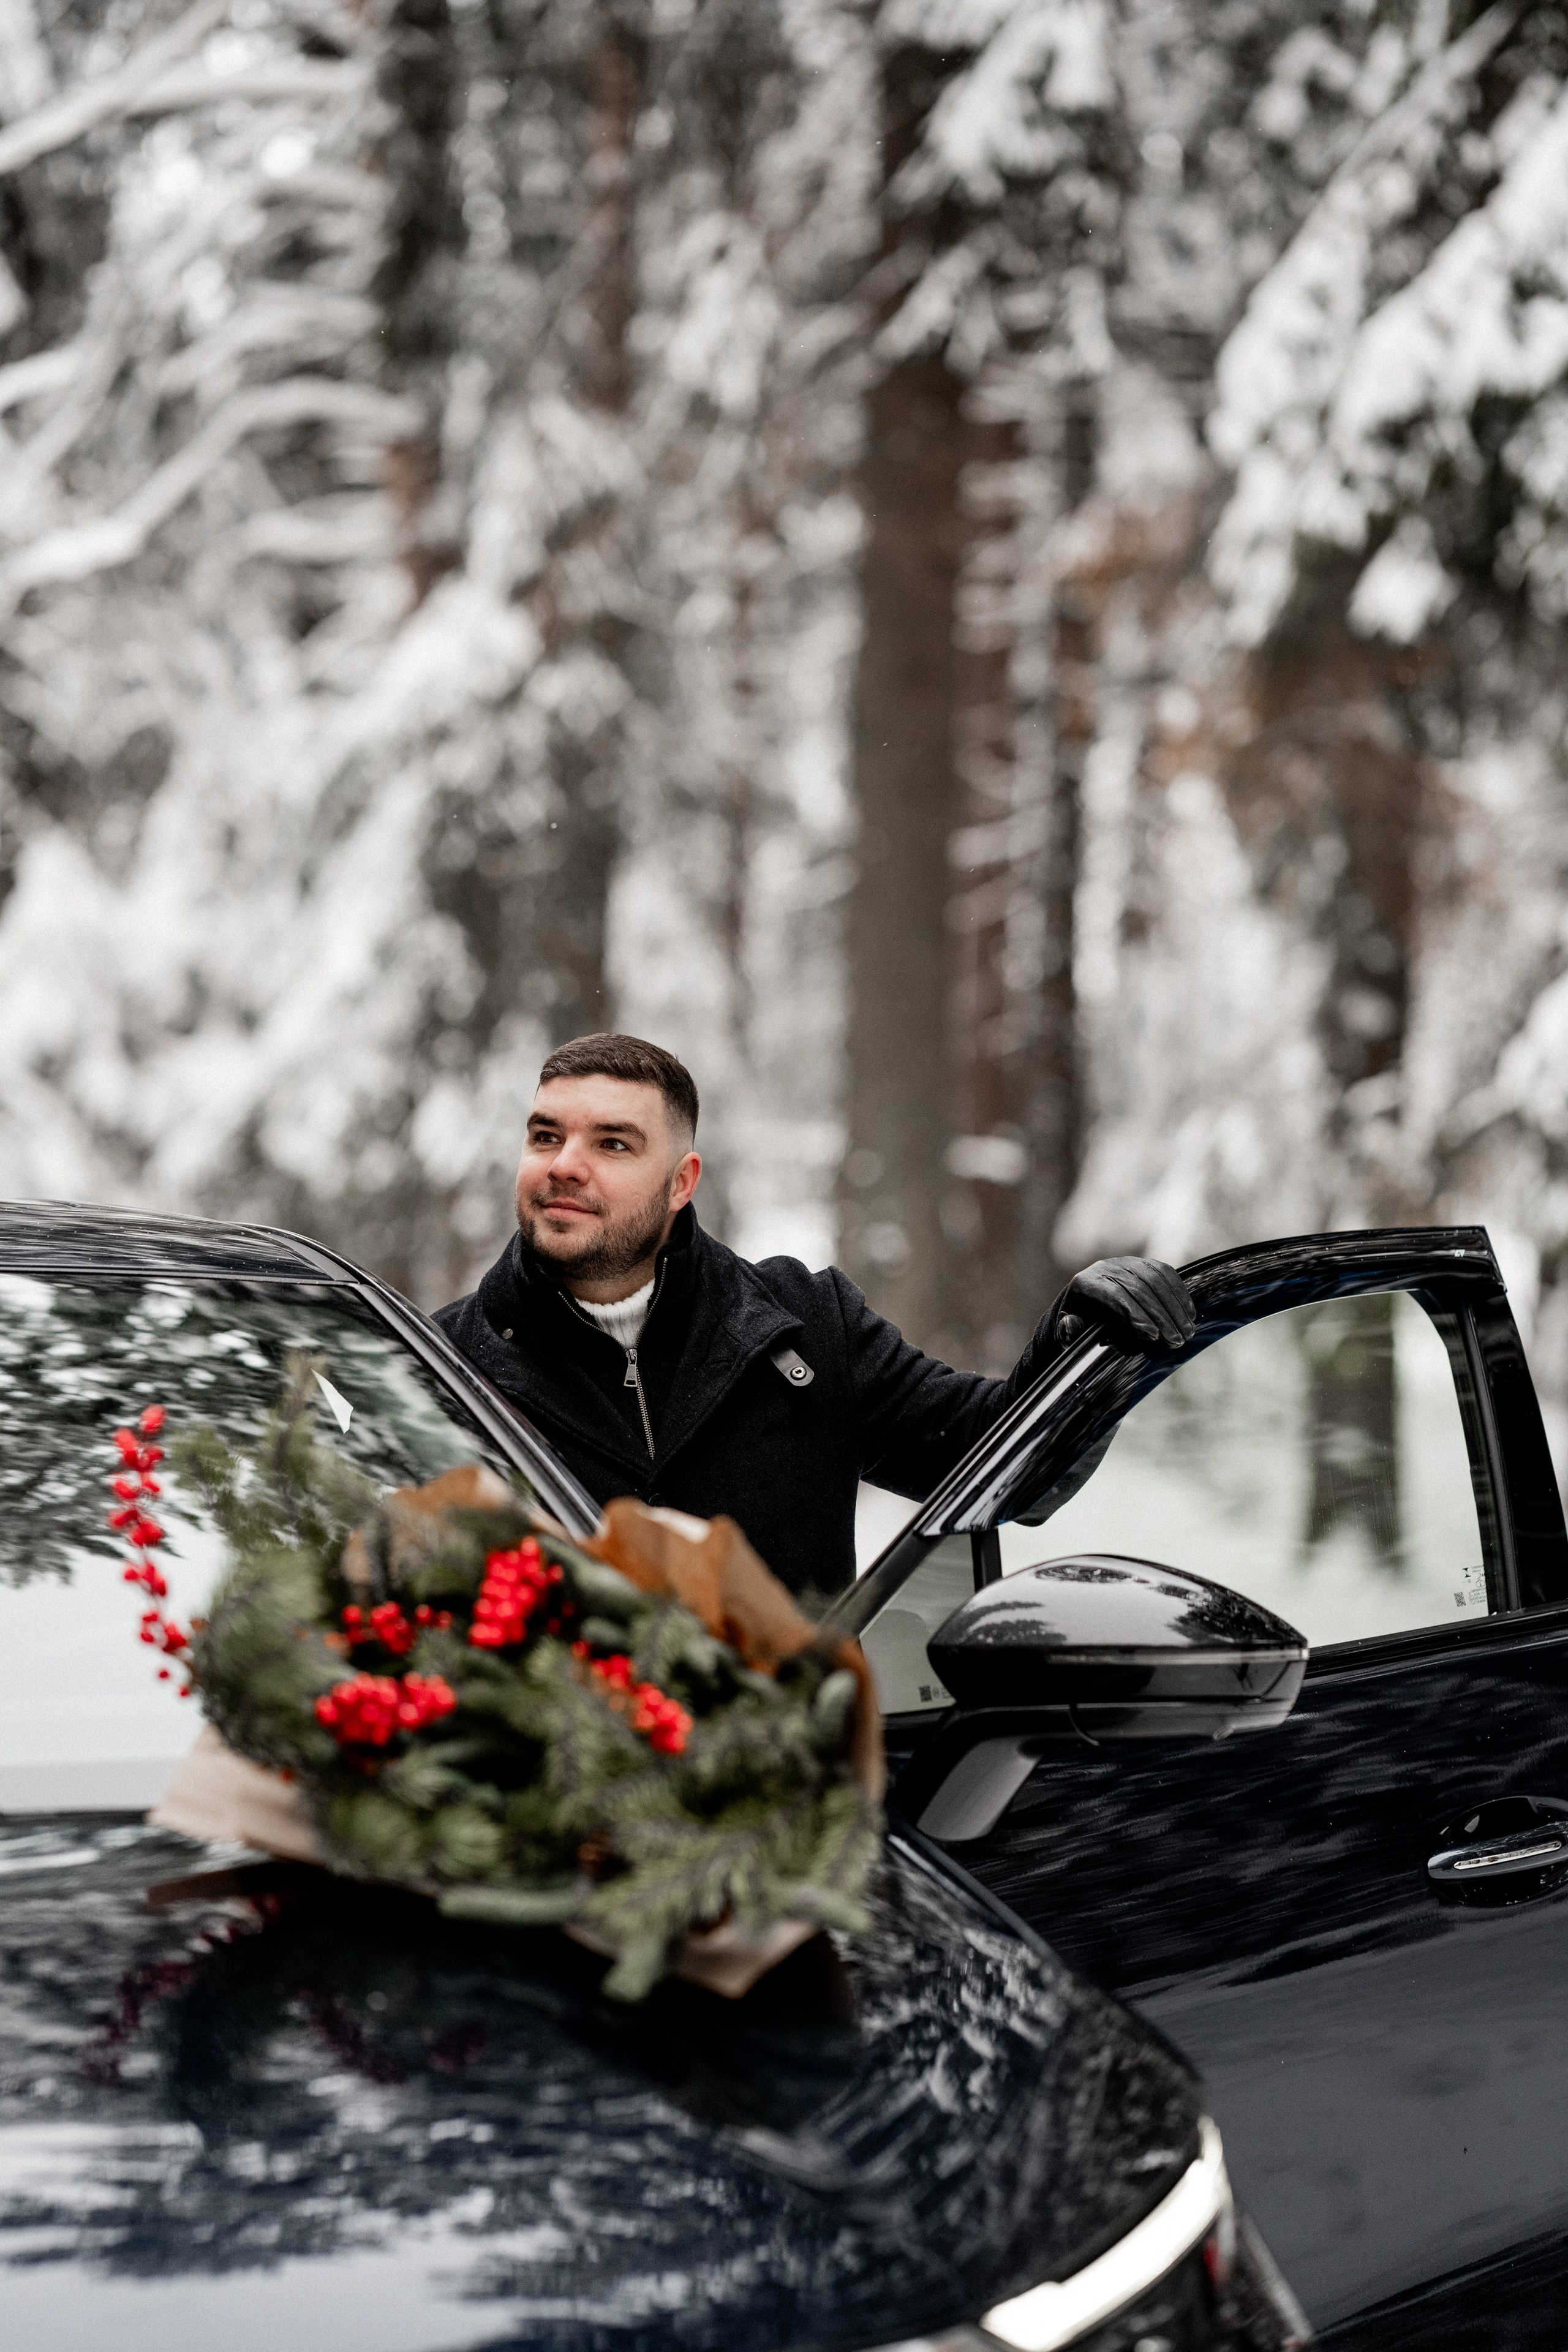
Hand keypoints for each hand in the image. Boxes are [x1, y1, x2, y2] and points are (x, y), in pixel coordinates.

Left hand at [1052, 1257, 1196, 1351]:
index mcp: (1085, 1284)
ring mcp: (1127, 1262)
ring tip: (1187, 1331)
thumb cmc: (1080, 1324)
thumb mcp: (1067, 1332)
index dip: (1135, 1314)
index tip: (1153, 1336)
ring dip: (1175, 1306)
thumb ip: (1067, 1331)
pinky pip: (1165, 1273)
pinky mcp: (1144, 1263)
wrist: (1088, 1303)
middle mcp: (1106, 1267)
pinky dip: (1179, 1292)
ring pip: (1155, 1279)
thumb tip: (1073, 1323)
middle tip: (1176, 1340)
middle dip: (1160, 1315)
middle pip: (1138, 1288)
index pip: (1114, 1295)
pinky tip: (1190, 1313)